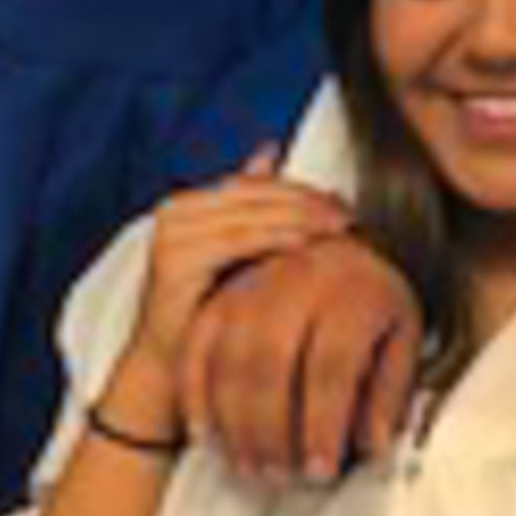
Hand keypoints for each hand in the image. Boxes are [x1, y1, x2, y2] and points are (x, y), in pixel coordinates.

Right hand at [107, 155, 352, 441]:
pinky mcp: (175, 260)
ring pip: (250, 215)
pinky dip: (274, 238)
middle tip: (347, 213)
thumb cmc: (208, 314)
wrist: (168, 366)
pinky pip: (237, 242)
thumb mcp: (237, 260)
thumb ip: (253, 212)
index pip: (253, 183)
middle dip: (305, 201)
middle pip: (252, 194)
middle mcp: (174, 210)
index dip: (299, 188)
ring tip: (337, 227)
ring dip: (298, 217)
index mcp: (188, 204)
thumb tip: (273, 150)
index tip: (341, 201)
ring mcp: (172, 233)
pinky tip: (306, 244)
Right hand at [184, 228, 420, 487]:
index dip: (323, 425)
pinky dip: (194, 393)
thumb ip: (390, 393)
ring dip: (233, 422)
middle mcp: (298, 282)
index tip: (321, 472)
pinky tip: (205, 436)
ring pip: (230, 357)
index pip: (332, 366)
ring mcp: (252, 284)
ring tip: (248, 468)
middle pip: (271, 363)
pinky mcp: (220, 294)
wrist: (344, 246)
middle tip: (279, 478)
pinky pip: (196, 344)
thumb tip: (373, 447)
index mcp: (352, 294)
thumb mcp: (403, 338)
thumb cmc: (376, 304)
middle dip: (271, 431)